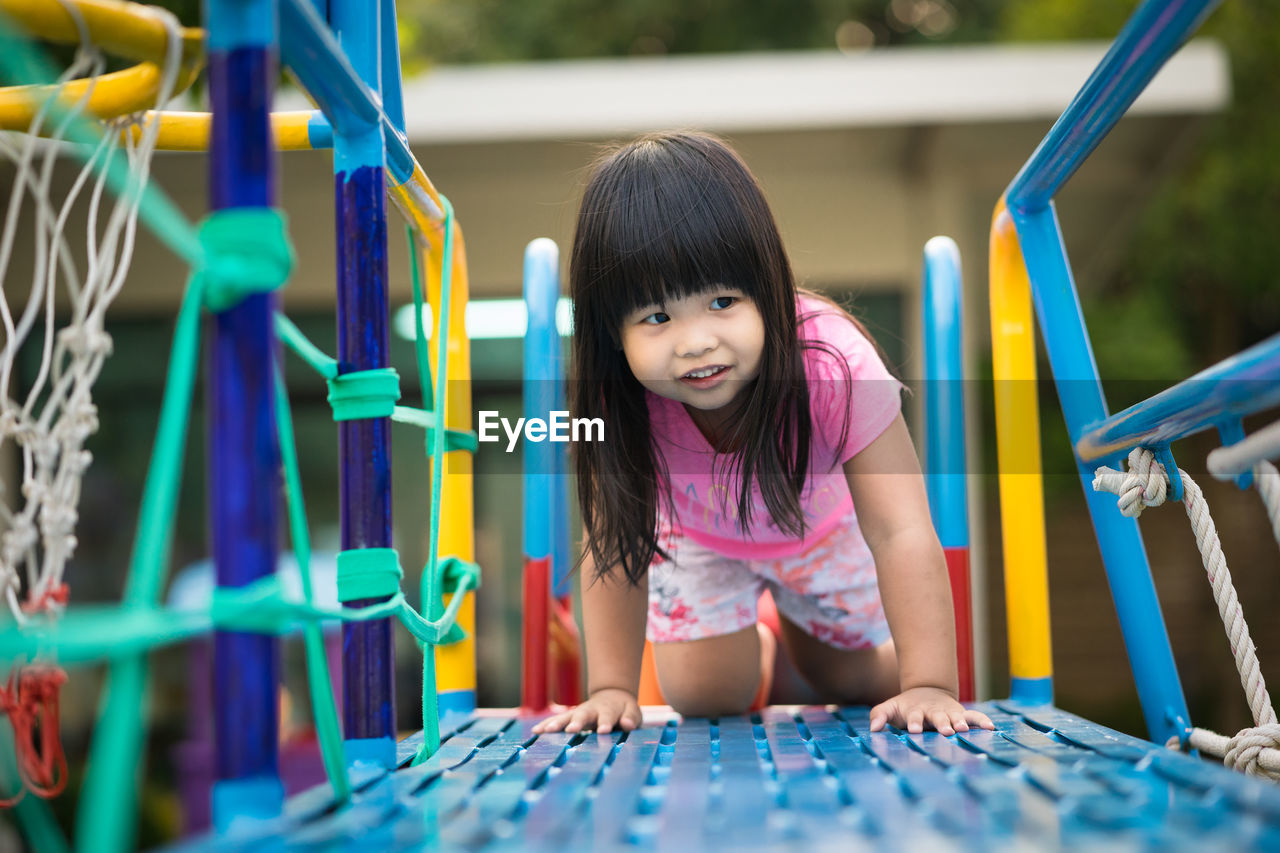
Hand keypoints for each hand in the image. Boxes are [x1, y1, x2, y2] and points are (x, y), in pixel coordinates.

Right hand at [531, 688, 641, 734]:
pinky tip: (536, 732)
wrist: (612, 695)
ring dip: (557, 723)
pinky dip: (547, 725)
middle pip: (583, 714)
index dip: (605, 723)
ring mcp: (579, 712)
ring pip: (567, 716)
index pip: (607, 716)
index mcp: (609, 709)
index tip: (603, 731)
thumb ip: (631, 718)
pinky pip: (556, 720)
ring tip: (547, 730)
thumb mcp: (633, 712)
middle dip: (577, 722)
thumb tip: (627, 724)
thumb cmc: (623, 709)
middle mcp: (591, 709)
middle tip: (571, 729)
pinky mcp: (569, 716)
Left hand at [869, 686, 994, 734]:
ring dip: (960, 722)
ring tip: (964, 729)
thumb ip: (879, 715)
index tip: (914, 730)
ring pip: (956, 717)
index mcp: (915, 711)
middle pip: (937, 717)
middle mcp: (934, 712)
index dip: (914, 722)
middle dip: (941, 723)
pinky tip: (991, 727)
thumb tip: (873, 729)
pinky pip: (974, 716)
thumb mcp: (890, 708)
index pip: (914, 717)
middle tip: (946, 731)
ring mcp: (949, 712)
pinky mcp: (961, 714)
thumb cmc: (905, 707)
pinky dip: (982, 721)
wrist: (925, 693)